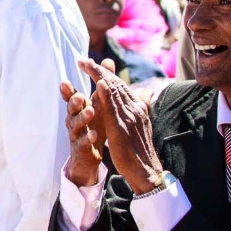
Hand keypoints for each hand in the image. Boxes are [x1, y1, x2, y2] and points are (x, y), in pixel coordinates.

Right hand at [60, 59, 116, 185]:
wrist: (90, 154)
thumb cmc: (93, 124)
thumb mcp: (99, 103)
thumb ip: (102, 84)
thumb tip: (108, 61)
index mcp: (78, 108)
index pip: (71, 97)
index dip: (67, 90)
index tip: (64, 81)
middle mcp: (74, 119)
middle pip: (71, 109)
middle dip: (74, 102)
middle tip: (80, 96)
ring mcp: (76, 134)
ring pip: (76, 125)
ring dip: (82, 118)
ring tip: (90, 111)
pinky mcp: (81, 148)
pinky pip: (83, 142)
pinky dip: (88, 138)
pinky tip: (94, 135)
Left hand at [77, 58, 162, 194]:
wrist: (145, 169)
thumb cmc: (139, 149)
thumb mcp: (139, 124)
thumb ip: (139, 107)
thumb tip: (146, 93)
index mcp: (137, 107)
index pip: (119, 85)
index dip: (105, 74)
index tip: (91, 65)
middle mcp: (134, 108)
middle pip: (116, 84)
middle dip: (99, 70)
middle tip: (83, 60)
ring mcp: (129, 116)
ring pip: (114, 91)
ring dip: (99, 76)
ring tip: (87, 64)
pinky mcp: (123, 126)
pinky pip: (114, 107)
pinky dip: (107, 93)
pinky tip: (99, 83)